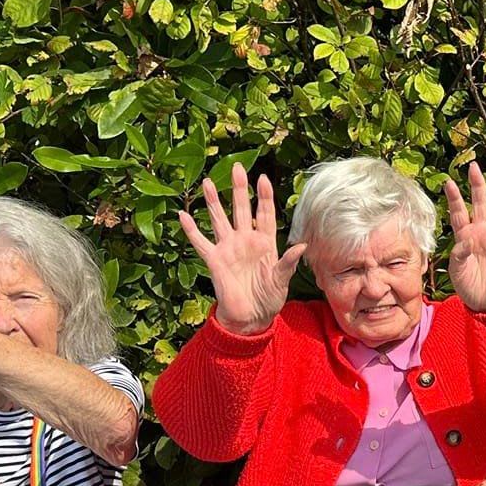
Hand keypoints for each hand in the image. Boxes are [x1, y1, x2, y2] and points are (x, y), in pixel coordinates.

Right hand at [179, 163, 306, 335]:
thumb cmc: (269, 298)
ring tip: (207, 182)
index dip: (264, 197)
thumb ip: (288, 262)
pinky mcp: (214, 260)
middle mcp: (245, 241)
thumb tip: (302, 246)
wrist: (250, 317)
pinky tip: (183, 214)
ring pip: (219, 219)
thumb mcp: (281, 280)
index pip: (264, 214)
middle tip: (237, 167)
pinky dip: (191, 230)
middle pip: (240, 209)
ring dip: (213, 202)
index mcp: (264, 243)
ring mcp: (228, 248)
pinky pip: (200, 242)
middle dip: (238, 189)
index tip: (263, 178)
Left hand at [444, 161, 485, 312]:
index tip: (449, 182)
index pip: (458, 212)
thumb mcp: (456, 271)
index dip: (454, 198)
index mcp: (464, 236)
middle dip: (477, 185)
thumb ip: (459, 254)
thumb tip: (467, 240)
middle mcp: (481, 232)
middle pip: (479, 203)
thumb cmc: (467, 287)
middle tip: (473, 166)